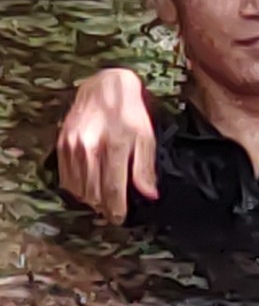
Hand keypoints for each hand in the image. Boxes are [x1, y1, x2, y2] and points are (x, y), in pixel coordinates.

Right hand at [56, 67, 157, 223]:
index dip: (116, 208)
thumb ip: (145, 169)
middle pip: (94, 192)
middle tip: (112, 213)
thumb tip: (149, 195)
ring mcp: (72, 146)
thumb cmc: (131, 113)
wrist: (106, 86)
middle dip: (103, 207)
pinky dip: (75, 188)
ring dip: (89, 200)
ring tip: (101, 203)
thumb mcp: (146, 139)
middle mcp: (89, 148)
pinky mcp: (62, 143)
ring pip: (78, 187)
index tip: (119, 218)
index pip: (113, 189)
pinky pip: (65, 176)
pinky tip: (87, 190)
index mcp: (114, 147)